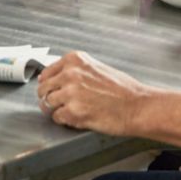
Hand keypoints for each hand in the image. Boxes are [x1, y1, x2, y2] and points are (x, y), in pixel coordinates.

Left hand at [36, 51, 155, 134]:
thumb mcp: (96, 68)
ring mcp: (70, 93)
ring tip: (70, 111)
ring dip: (56, 109)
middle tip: (58, 103)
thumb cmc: (123, 89)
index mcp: (75, 60)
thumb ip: (75, 71)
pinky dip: (64, 120)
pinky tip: (77, 117)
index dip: (48, 84)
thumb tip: (54, 79)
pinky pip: (57, 118)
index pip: (47, 72)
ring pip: (47, 104)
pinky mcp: (73, 112)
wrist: (137, 106)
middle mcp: (70, 74)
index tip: (51, 89)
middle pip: (43, 88)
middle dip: (48, 97)